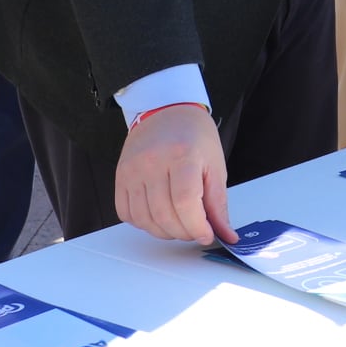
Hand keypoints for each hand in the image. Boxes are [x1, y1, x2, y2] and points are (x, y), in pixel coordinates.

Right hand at [114, 103, 235, 244]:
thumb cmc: (193, 136)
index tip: (206, 234)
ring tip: (179, 224)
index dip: (197, 227)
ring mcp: (132, 170)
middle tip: (195, 230)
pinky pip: (126, 213)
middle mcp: (152, 162)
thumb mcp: (215, 165)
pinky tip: (158, 216)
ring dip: (165, 232)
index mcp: (181, 155)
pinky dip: (144, 223)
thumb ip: (218, 203)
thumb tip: (226, 235)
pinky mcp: (119, 176)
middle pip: (164, 215)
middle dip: (184, 232)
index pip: (185, 203)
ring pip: (145, 219)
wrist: (167, 112)